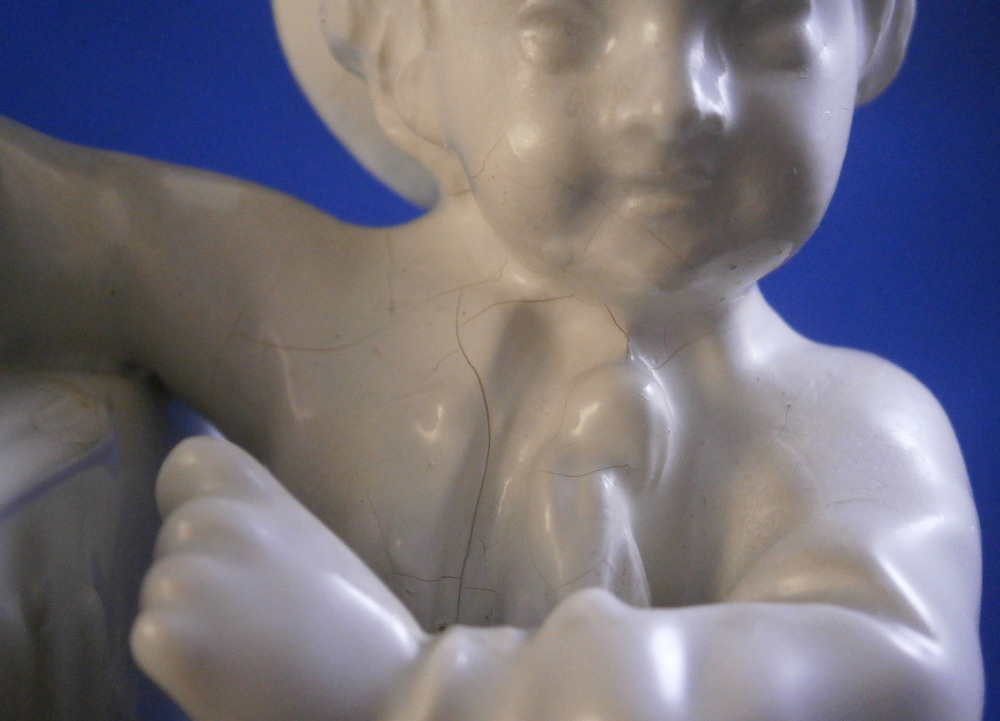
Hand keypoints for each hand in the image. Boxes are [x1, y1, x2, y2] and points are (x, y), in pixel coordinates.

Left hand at [131, 436, 425, 720]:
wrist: (385, 699)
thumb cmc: (362, 635)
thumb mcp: (319, 553)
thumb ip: (270, 532)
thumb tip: (225, 542)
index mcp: (267, 499)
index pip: (190, 461)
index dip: (195, 498)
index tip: (224, 539)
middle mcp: (224, 522)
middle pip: (175, 533)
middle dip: (201, 570)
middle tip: (251, 616)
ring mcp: (192, 575)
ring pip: (159, 587)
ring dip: (188, 616)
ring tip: (245, 649)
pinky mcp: (170, 635)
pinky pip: (151, 636)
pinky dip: (178, 662)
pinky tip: (228, 676)